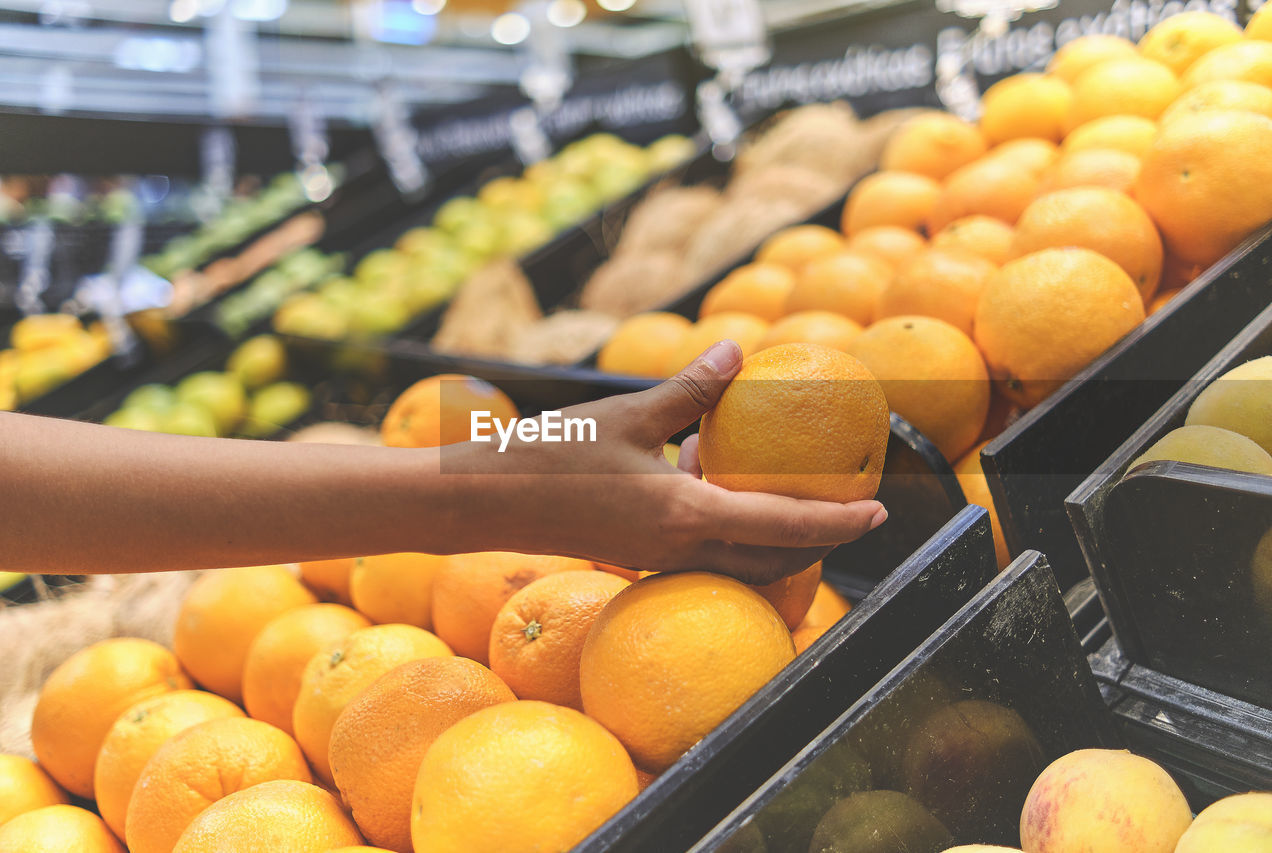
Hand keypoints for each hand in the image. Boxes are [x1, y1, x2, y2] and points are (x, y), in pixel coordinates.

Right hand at [440, 340, 886, 583]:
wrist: (484, 502)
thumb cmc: (551, 455)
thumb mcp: (628, 411)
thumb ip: (691, 387)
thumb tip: (738, 348)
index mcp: (686, 516)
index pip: (787, 527)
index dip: (842, 524)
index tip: (882, 513)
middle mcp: (679, 549)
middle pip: (772, 559)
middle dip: (817, 542)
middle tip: (847, 510)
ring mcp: (655, 558)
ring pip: (737, 560)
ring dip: (770, 535)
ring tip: (784, 490)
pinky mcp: (634, 554)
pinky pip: (700, 549)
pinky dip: (724, 524)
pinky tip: (704, 471)